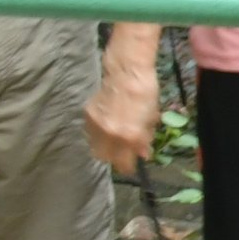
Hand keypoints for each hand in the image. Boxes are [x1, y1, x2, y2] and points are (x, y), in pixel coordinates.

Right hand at [82, 42, 159, 175]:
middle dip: (114, 158)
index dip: (128, 167)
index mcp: (129, 136)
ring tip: (115, 138)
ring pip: (95, 147)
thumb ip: (145, 139)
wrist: (127, 72)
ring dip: (105, 146)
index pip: (123, 164)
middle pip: (105, 158)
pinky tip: (107, 125)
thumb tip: (143, 154)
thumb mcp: (151, 119)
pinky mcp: (87, 115)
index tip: (131, 166)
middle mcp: (110, 134)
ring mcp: (96, 125)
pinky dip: (98, 133)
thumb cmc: (146, 94)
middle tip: (123, 151)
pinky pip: (90, 132)